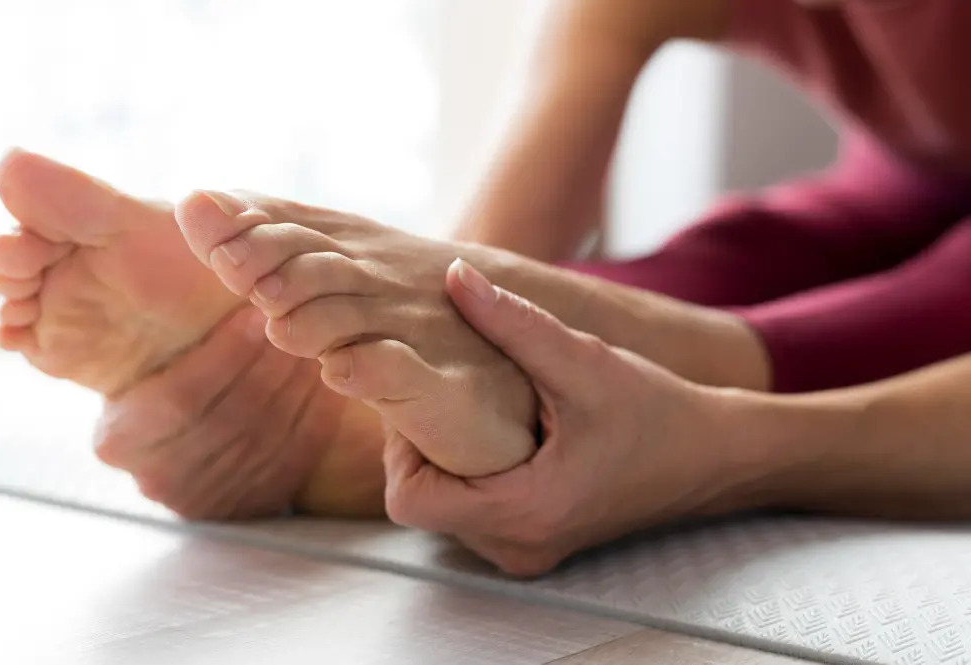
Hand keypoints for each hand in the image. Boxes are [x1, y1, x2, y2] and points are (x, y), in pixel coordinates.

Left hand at [382, 260, 747, 575]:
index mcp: (525, 511)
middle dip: (420, 449)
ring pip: (446, 512)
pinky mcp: (538, 543)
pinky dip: (471, 477)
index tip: (422, 400)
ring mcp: (528, 551)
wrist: (715, 456)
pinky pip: (475, 517)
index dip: (401, 447)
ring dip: (445, 463)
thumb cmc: (657, 412)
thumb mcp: (583, 360)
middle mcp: (519, 546)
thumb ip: (513, 321)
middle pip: (423, 504)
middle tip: (441, 396)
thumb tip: (454, 276)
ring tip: (470, 412)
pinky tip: (497, 435)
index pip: (411, 500)